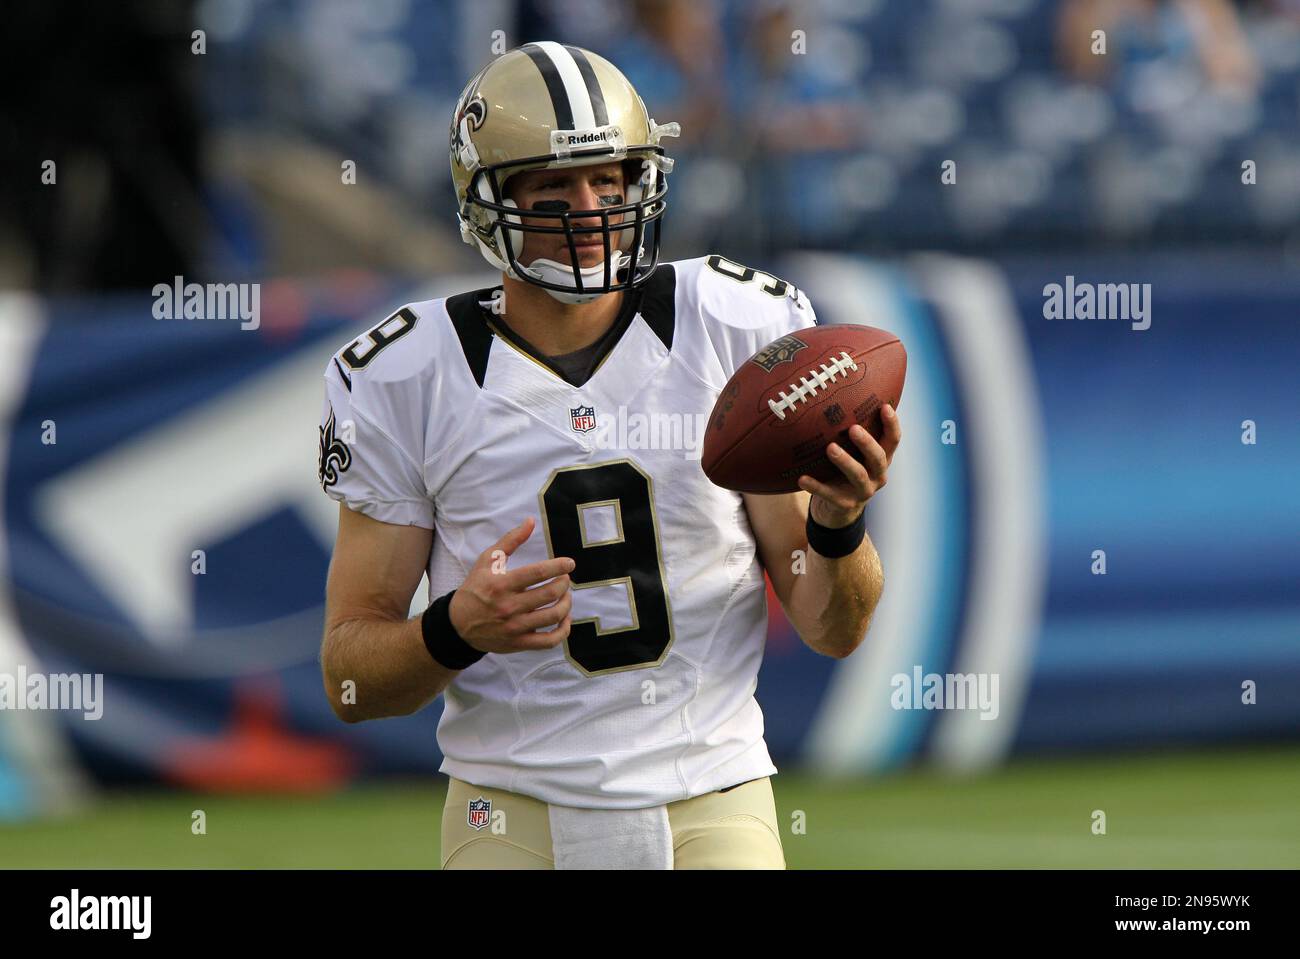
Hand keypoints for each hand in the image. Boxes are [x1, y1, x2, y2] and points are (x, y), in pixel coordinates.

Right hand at [449, 517, 573, 653]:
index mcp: (502, 584)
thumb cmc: (475, 589)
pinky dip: (563, 630)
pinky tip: (564, 619)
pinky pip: (549, 641)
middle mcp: (509, 606)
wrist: (458, 625)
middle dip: (564, 583)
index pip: (538, 573)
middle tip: (565, 579)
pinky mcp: (518, 643)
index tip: (569, 563)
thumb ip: (510, 540)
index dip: (559, 566)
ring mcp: (515, 627)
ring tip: (565, 596)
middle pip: (550, 594)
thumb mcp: (487, 561)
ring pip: (553, 616)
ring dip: (567, 604)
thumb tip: (531, 521)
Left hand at [797, 404, 901, 527]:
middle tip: (853, 428)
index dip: (892, 424)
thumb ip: (852, 434)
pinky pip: (830, 495)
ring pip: (858, 475)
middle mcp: (877, 475)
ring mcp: (863, 491)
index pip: (893, 440)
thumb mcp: (854, 454)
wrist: (838, 509)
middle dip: (867, 443)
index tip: (884, 406)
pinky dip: (816, 487)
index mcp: (881, 459)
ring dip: (845, 461)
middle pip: (878, 457)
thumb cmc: (844, 471)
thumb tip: (836, 397)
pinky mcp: (845, 504)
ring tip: (830, 448)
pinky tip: (802, 478)